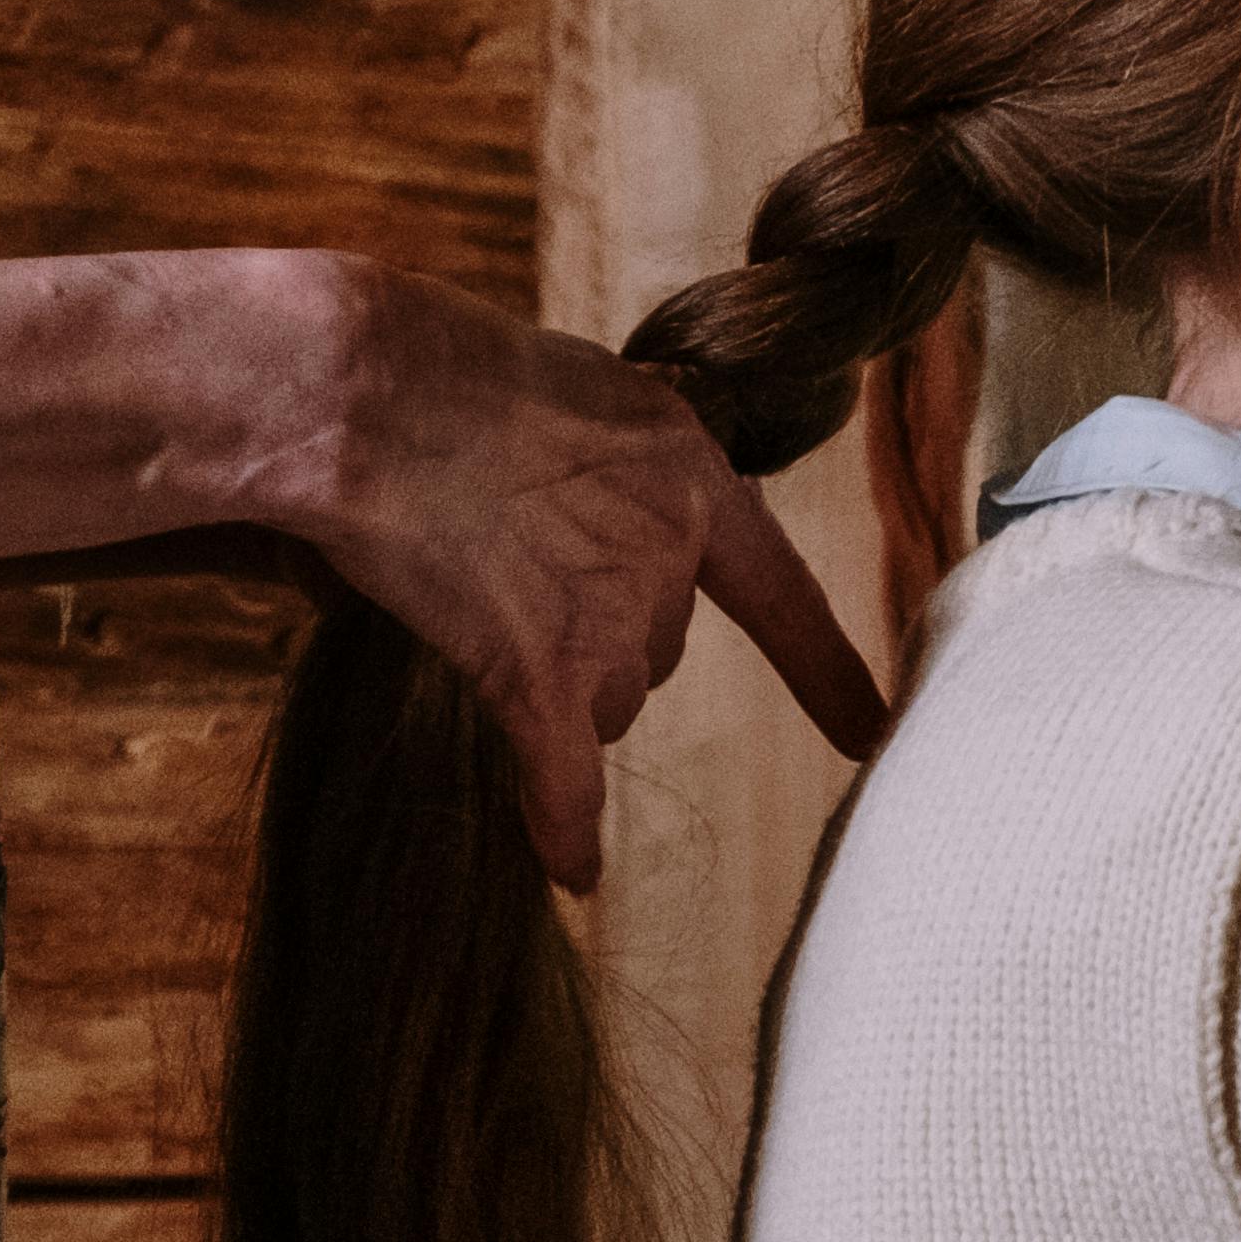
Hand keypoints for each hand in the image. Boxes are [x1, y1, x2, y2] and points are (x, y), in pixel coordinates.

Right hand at [245, 260, 887, 893]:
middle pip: (652, 649)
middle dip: (592, 637)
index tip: (874, 730)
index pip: (779, 588)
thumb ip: (593, 476)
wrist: (366, 389)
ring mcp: (612, 611)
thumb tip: (553, 548)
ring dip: (549, 684)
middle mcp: (671, 544)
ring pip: (601, 701)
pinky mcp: (541, 669)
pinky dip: (564, 825)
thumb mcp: (558, 398)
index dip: (825, 668)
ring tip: (463, 601)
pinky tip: (569, 868)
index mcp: (686, 467)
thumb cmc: (432, 373)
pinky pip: (565, 776)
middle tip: (500, 571)